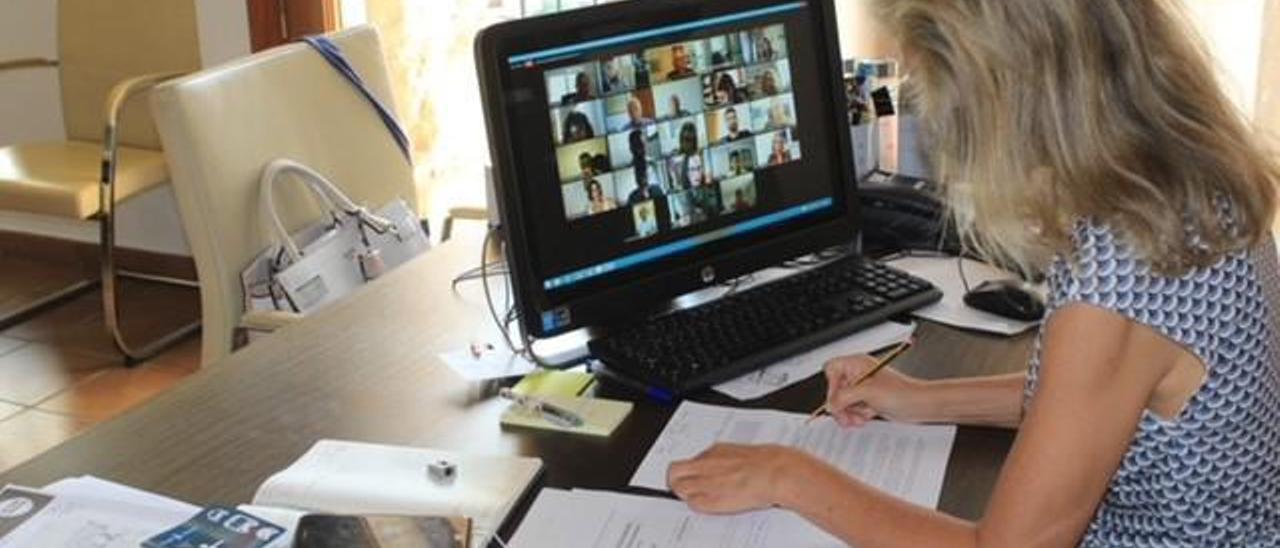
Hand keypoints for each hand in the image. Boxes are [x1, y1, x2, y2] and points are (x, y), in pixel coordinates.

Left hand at [667, 443, 808, 513]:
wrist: (778, 472)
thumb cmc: (769, 464)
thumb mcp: (743, 453)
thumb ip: (726, 458)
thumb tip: (721, 463)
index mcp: (715, 451)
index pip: (689, 461)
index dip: (688, 471)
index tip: (691, 477)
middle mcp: (706, 464)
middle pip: (674, 471)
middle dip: (675, 480)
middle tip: (683, 488)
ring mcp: (706, 482)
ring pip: (679, 487)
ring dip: (684, 493)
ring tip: (697, 498)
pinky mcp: (711, 499)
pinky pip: (694, 504)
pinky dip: (698, 505)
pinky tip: (710, 506)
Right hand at [823, 354, 930, 427]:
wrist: (919, 405)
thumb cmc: (901, 392)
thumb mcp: (867, 392)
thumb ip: (844, 397)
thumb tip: (830, 404)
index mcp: (857, 364)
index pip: (832, 370)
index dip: (832, 386)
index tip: (837, 399)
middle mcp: (859, 374)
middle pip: (836, 389)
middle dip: (841, 405)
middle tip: (845, 417)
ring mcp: (863, 388)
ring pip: (843, 402)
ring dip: (849, 413)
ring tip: (858, 419)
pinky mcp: (868, 400)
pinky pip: (853, 409)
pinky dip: (856, 416)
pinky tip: (865, 418)